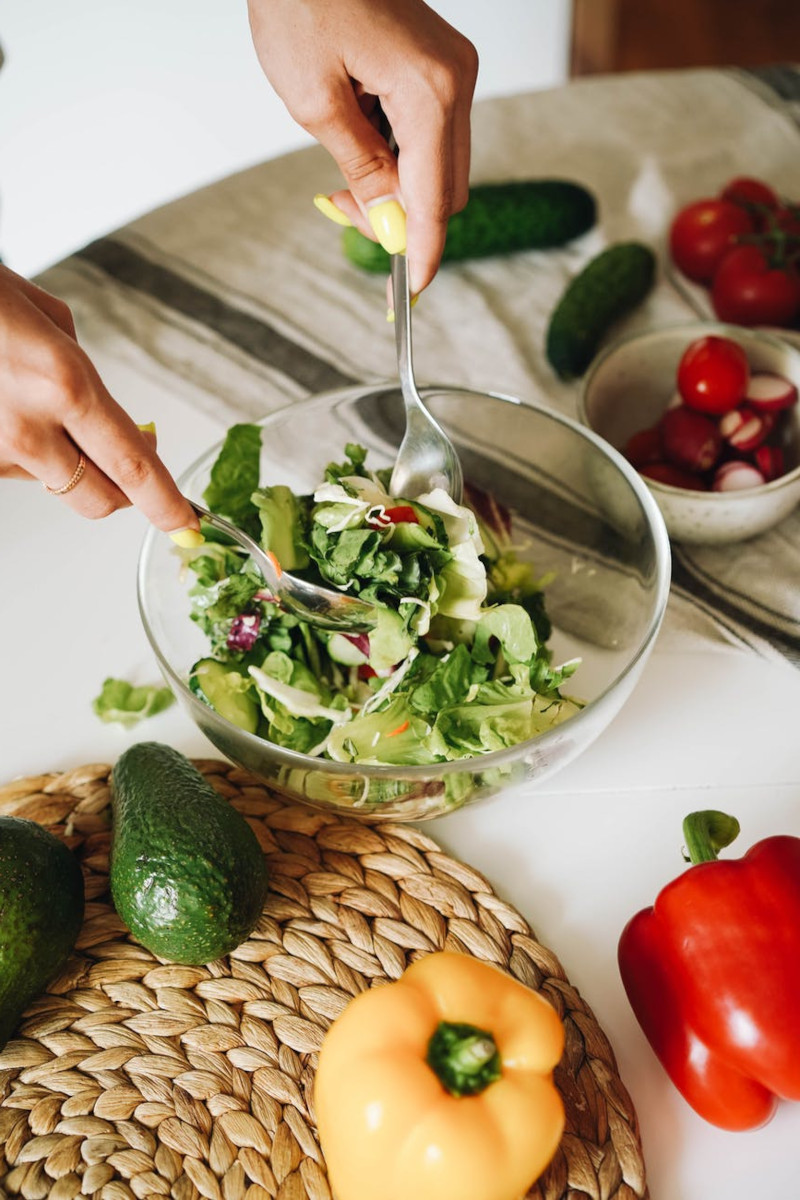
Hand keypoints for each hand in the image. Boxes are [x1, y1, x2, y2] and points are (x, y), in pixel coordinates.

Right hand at [0, 265, 198, 533]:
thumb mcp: (44, 315)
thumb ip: (83, 371)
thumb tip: (106, 413)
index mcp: (65, 383)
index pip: (132, 466)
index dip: (165, 503)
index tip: (187, 525)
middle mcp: (30, 426)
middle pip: (99, 499)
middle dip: (126, 494)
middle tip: (133, 467)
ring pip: (56, 486)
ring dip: (70, 465)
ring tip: (45, 411)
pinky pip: (18, 470)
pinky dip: (29, 451)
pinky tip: (11, 408)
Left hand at [248, 0, 477, 293]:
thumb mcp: (315, 101)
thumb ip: (362, 171)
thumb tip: (392, 227)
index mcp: (431, 92)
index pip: (435, 200)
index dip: (421, 252)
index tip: (407, 294)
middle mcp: (456, 81)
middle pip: (446, 190)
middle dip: (399, 218)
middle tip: (340, 211)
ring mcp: (454, 72)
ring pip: (439, 167)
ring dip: (396, 188)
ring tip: (339, 176)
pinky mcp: (441, 67)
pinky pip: (431, 135)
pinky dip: (399, 157)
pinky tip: (357, 141)